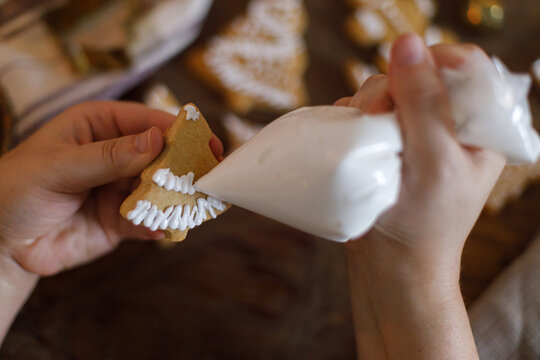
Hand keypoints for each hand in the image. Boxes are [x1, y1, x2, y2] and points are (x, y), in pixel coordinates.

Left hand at [0, 101, 222, 276]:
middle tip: (209, 174)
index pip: (145, 122)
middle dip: (183, 166)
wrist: (0, 243)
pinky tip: (164, 228)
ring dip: (175, 197)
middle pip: (160, 156)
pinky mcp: (121, 219)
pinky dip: (157, 224)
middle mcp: (115, 155)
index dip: (176, 129)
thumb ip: (109, 156)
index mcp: (99, 126)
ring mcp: (119, 187)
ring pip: (158, 189)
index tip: (203, 140)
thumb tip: (157, 141)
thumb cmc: (17, 189)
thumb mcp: (59, 167)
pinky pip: (146, 219)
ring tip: (193, 204)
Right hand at [340, 36, 504, 359]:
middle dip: (388, 93)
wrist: (392, 271)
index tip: (397, 89)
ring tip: (365, 144)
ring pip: (383, 91)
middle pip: (414, 74)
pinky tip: (350, 142)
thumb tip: (407, 43)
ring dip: (365, 108)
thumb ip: (424, 104)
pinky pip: (363, 112)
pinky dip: (351, 120)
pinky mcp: (384, 145)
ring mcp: (412, 135)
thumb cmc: (422, 227)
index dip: (426, 64)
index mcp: (478, 126)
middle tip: (379, 129)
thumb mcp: (433, 163)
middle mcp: (447, 125)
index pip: (461, 65)